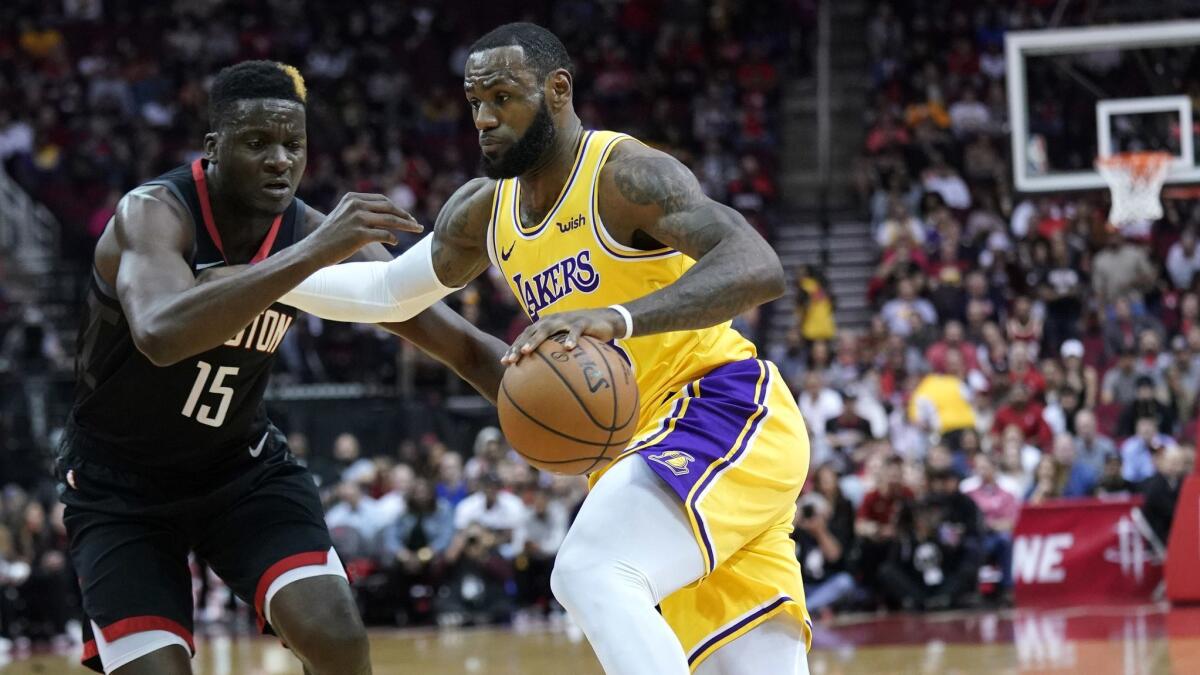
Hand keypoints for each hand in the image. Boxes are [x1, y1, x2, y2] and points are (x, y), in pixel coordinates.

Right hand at [306, 192, 422, 265]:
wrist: (314, 250)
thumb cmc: (330, 236)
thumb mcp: (343, 215)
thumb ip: (360, 211)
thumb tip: (385, 215)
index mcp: (352, 197)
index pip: (382, 200)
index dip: (397, 207)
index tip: (407, 215)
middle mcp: (356, 205)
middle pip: (389, 208)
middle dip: (405, 215)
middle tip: (416, 224)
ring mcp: (358, 219)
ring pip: (391, 220)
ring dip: (407, 225)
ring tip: (416, 230)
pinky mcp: (360, 234)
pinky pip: (384, 234)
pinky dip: (393, 238)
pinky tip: (395, 242)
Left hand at [502, 308, 626, 364]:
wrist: (606, 320)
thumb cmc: (583, 336)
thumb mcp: (566, 344)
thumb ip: (555, 357)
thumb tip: (544, 382)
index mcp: (544, 325)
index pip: (525, 336)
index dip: (513, 347)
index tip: (504, 363)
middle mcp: (551, 321)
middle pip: (531, 332)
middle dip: (518, 346)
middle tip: (510, 360)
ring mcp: (566, 320)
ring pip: (547, 329)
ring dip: (535, 340)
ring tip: (527, 351)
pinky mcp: (582, 322)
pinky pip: (575, 331)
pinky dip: (570, 338)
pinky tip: (567, 348)